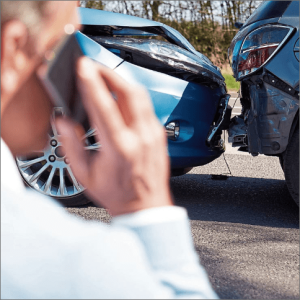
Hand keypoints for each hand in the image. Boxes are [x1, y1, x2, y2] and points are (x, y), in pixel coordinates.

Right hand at [56, 57, 172, 215]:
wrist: (145, 206)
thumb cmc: (117, 193)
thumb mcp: (86, 175)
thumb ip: (72, 146)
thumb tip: (63, 122)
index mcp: (119, 148)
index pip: (104, 106)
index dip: (91, 83)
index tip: (83, 66)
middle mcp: (140, 137)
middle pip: (128, 92)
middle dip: (109, 73)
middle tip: (94, 66)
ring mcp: (153, 134)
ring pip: (140, 95)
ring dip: (122, 81)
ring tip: (106, 76)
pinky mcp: (159, 134)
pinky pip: (147, 106)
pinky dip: (133, 95)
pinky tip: (122, 96)